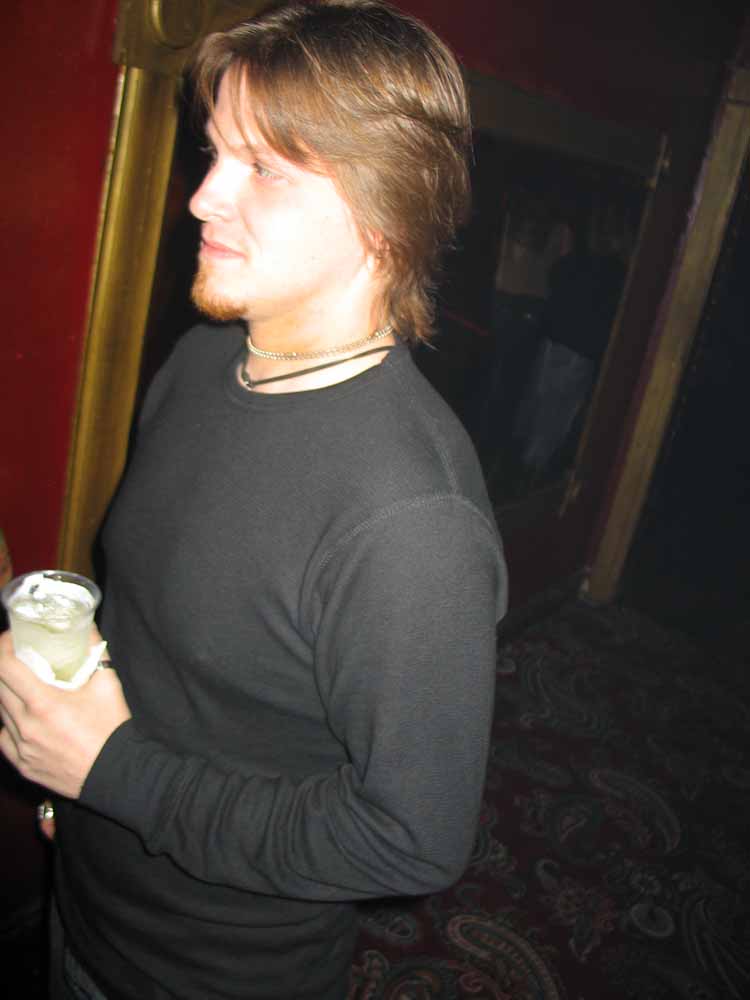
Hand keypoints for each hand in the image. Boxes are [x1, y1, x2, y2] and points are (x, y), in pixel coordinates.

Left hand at [0, 631, 131, 798]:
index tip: (13, 639)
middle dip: (4, 666)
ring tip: (25, 686)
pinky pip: (3, 736)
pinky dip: (9, 722)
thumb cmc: (111, 728)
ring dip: (7, 693)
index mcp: (44, 702)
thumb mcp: (108, 683)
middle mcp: (25, 724)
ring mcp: (20, 747)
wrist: (116, 773)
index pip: (5, 666)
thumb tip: (85, 625)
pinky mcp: (22, 763)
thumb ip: (94, 650)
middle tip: (19, 657)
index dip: (4, 646)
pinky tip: (24, 716)